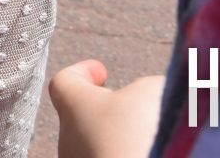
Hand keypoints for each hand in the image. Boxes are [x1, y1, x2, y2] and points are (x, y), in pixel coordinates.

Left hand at [49, 59, 164, 157]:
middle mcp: (69, 141)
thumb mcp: (153, 92)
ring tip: (155, 139)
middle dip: (110, 112)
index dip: (82, 73)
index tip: (99, 71)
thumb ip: (149, 88)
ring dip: (123, 141)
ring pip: (98, 147)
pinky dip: (130, 155)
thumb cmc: (140, 136)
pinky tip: (154, 152)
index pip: (64, 83)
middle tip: (138, 110)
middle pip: (84, 118)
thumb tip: (153, 96)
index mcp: (74, 107)